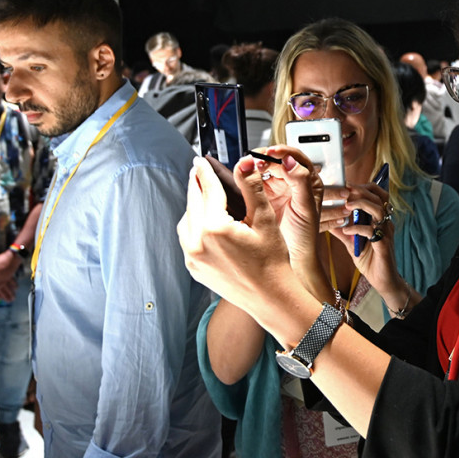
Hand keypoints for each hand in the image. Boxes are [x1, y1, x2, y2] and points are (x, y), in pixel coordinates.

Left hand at [178, 156, 304, 320]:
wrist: (270, 297)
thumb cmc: (272, 262)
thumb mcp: (265, 219)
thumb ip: (251, 188)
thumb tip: (246, 161)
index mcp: (215, 228)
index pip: (208, 190)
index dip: (205, 172)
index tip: (201, 161)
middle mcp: (198, 243)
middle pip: (193, 203)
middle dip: (195, 184)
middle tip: (197, 170)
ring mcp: (193, 258)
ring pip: (186, 220)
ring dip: (192, 205)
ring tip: (200, 194)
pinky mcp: (194, 268)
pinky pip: (187, 239)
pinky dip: (192, 225)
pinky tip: (202, 220)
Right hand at [249, 146, 328, 265]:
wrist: (293, 257)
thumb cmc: (305, 235)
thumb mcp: (306, 208)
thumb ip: (300, 182)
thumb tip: (290, 161)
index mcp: (308, 181)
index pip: (296, 158)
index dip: (284, 152)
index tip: (273, 152)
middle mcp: (292, 181)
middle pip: (277, 160)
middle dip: (266, 157)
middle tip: (256, 161)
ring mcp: (276, 188)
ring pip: (263, 168)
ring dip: (255, 165)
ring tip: (249, 167)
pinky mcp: (261, 196)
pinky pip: (253, 181)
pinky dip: (248, 176)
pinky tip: (244, 176)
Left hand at [327, 183, 404, 297]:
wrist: (383, 281)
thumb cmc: (370, 260)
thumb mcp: (352, 242)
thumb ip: (342, 230)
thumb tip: (327, 220)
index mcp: (380, 219)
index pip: (377, 195)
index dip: (363, 187)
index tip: (346, 185)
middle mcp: (385, 223)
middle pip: (379, 198)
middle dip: (362, 191)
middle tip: (346, 189)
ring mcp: (386, 233)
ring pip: (378, 210)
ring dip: (362, 204)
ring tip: (346, 205)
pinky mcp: (384, 245)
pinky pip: (371, 231)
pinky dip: (357, 228)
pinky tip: (346, 230)